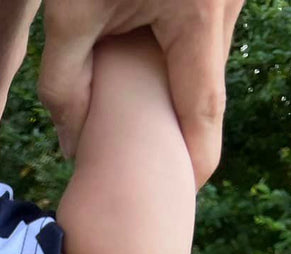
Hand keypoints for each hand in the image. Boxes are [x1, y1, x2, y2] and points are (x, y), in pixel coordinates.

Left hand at [37, 0, 244, 186]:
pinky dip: (179, 62)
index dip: (192, 160)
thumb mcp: (68, 14)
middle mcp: (227, 3)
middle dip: (179, 129)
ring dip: (179, 93)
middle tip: (148, 169)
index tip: (178, 196)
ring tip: (142, 124)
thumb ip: (63, 84)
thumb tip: (71, 149)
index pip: (203, 110)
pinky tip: (148, 79)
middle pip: (208, 89)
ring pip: (209, 64)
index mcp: (198, 14)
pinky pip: (204, 39)